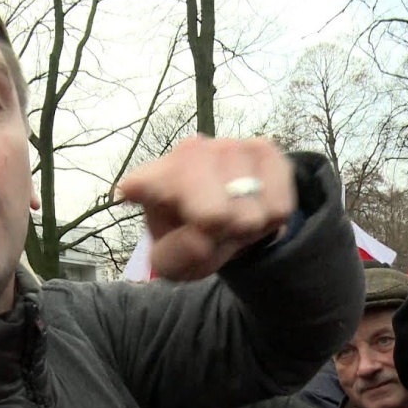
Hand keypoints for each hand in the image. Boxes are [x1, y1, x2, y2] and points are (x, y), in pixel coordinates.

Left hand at [119, 136, 295, 280]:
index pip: (146, 182)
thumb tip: (201, 239)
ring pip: (247, 210)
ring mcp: (227, 146)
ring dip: (246, 226)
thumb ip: (177, 256)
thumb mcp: (175, 261)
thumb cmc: (194, 237)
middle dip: (219, 234)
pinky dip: (270, 219)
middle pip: (211, 210)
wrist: (234, 217)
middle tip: (214, 230)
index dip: (141, 186)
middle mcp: (187, 153)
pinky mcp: (264, 149)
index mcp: (152, 181)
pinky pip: (278, 204)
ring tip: (234, 219)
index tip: (129, 190)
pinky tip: (255, 207)